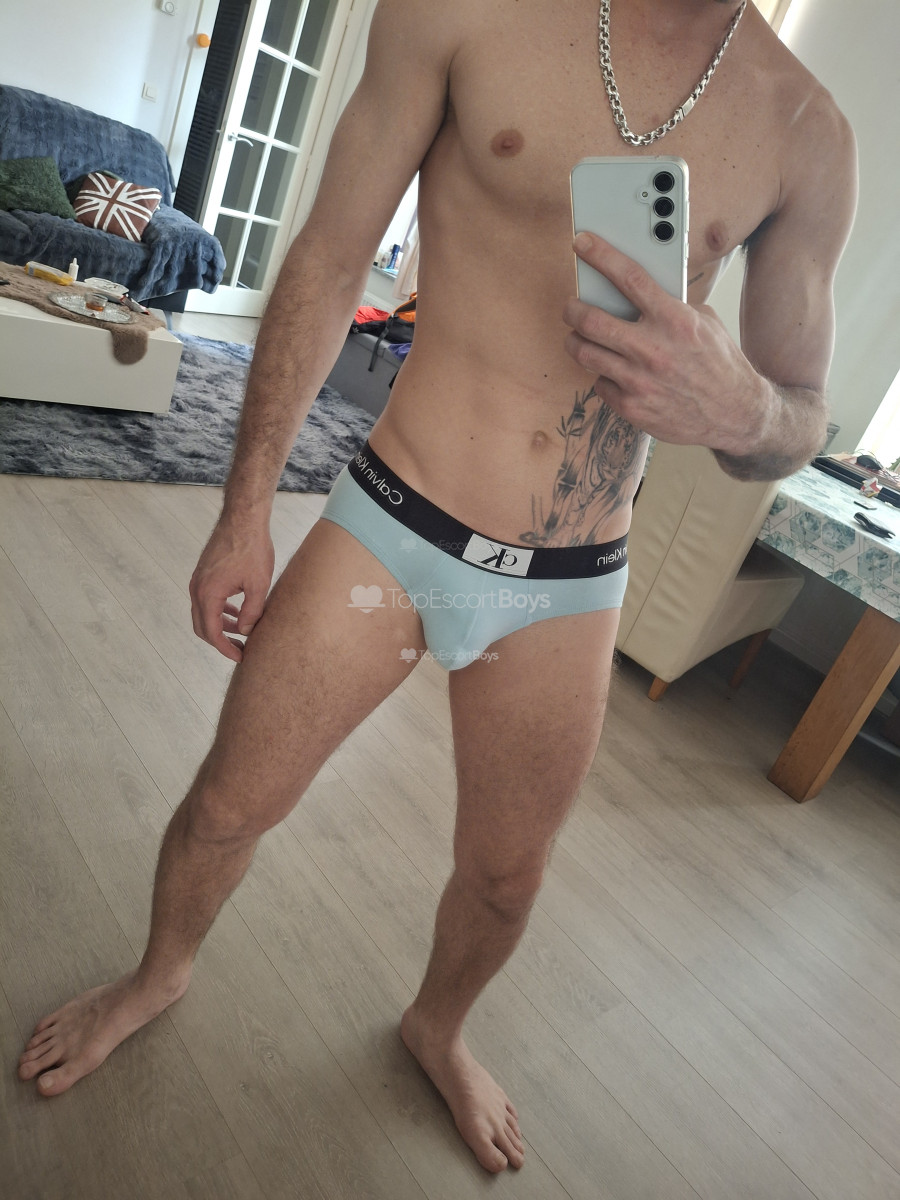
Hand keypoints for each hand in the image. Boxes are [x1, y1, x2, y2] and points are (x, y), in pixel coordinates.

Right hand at [189, 517, 274, 661]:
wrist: (242, 518)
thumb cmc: (252, 548)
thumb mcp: (259, 584)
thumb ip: (252, 612)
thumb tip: (245, 632)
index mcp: (208, 593)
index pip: (211, 632)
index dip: (225, 649)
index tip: (240, 657)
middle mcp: (197, 588)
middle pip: (202, 626)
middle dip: (220, 641)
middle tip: (240, 650)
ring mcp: (198, 580)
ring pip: (203, 613)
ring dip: (219, 626)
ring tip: (241, 633)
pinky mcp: (203, 573)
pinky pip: (206, 600)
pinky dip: (218, 611)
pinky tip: (235, 612)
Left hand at [563, 233, 770, 454]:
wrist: (734, 413)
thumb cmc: (720, 364)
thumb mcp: (704, 324)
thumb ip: (672, 308)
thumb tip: (639, 294)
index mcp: (674, 320)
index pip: (629, 278)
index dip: (601, 256)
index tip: (582, 244)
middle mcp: (653, 349)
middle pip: (591, 320)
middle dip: (572, 309)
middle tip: (570, 307)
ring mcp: (639, 380)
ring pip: (584, 353)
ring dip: (575, 342)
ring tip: (578, 337)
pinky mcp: (631, 406)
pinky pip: (599, 383)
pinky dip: (602, 375)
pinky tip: (611, 371)